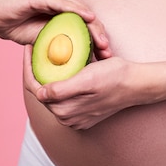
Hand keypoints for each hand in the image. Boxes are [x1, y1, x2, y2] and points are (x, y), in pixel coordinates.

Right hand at [0, 0, 111, 57]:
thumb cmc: (21, 28)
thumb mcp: (46, 40)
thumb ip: (63, 43)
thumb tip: (82, 60)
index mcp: (66, 10)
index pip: (87, 23)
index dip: (98, 38)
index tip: (107, 54)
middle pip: (87, 15)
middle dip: (99, 33)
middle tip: (107, 50)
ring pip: (79, 8)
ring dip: (91, 23)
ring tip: (100, 39)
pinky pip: (62, 2)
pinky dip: (75, 9)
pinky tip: (87, 17)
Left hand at [23, 45, 144, 129]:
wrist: (136, 84)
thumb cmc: (115, 77)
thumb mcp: (87, 79)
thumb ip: (62, 90)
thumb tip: (41, 93)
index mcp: (65, 110)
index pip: (36, 88)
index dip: (29, 67)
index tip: (29, 47)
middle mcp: (67, 118)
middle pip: (42, 92)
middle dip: (38, 71)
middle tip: (37, 49)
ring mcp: (75, 118)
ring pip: (53, 95)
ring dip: (49, 77)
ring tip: (48, 57)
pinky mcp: (83, 114)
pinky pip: (64, 98)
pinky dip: (61, 83)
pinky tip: (63, 70)